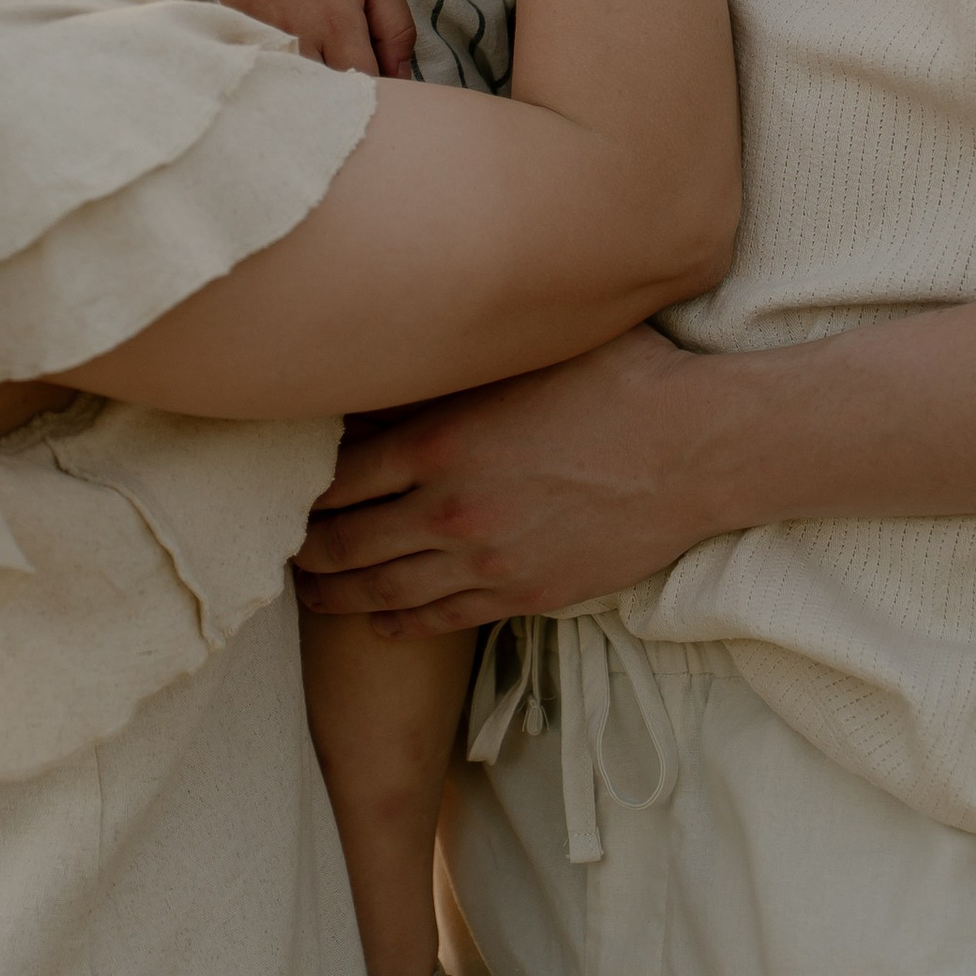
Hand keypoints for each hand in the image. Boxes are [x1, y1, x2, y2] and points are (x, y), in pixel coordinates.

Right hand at [213, 0, 417, 76]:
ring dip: (309, 87)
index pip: (364, 86)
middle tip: (349, 77)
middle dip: (343, 97)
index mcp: (338, 25)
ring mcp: (263, 39)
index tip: (382, 87)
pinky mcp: (237, 34)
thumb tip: (402, 76)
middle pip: (326, 96)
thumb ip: (395, 27)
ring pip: (292, 88)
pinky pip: (262, 69)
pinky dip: (276, 72)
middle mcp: (299, 38)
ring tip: (318, 65)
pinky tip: (284, 55)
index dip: (379, 93)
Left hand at [294, 326, 721, 631]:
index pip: (339, 476)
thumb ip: (459, 364)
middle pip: (346, 541)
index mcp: (441, 439)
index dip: (305, 490)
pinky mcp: (522, 595)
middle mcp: (449, 507)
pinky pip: (439, 619)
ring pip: (383, 590)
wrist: (693, 449)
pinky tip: (378, 622)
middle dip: (306, 549)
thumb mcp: (527, 351)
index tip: (287, 491)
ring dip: (337, 594)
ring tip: (310, 593)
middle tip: (281, 549)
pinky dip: (397, 624)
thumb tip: (408, 354)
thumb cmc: (618, 381)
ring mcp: (484, 560)